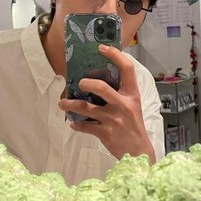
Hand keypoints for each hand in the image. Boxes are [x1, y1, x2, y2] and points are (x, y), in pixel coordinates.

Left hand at [59, 44, 155, 163]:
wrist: (138, 153)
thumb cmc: (134, 126)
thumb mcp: (133, 106)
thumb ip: (120, 94)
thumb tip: (98, 81)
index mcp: (132, 95)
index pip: (127, 69)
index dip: (115, 55)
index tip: (102, 47)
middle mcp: (123, 105)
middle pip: (101, 88)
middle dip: (86, 83)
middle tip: (79, 83)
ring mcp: (113, 120)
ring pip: (86, 108)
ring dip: (70, 105)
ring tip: (62, 103)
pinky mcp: (104, 133)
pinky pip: (85, 126)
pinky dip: (77, 125)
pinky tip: (73, 123)